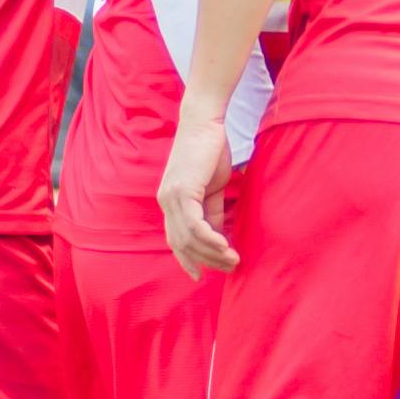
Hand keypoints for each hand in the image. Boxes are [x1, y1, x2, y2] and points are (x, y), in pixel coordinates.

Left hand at [156, 108, 240, 276]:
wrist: (205, 123)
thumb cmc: (210, 151)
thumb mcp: (213, 188)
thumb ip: (212, 211)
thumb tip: (219, 235)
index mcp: (171, 202)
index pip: (175, 239)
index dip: (186, 259)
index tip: (200, 275)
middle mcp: (166, 202)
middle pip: (182, 243)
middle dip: (207, 260)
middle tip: (230, 268)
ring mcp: (171, 197)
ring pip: (188, 238)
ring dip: (212, 253)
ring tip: (233, 260)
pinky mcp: (182, 191)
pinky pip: (194, 225)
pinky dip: (210, 239)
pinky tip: (225, 245)